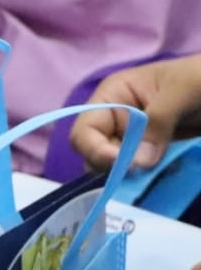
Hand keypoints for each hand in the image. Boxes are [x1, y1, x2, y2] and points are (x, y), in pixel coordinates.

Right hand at [70, 54, 200, 172]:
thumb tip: (139, 161)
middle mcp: (117, 119)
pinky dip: (147, 179)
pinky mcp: (154, 152)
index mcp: (113, 96)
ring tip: (160, 171)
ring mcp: (135, 137)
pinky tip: (166, 175)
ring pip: (115, 167)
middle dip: (114, 167)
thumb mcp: (183, 90)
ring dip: (132, 176)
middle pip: (94, 154)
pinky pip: (139, 171)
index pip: (85, 131)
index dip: (96, 150)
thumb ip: (158, 120)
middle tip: (144, 172)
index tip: (125, 165)